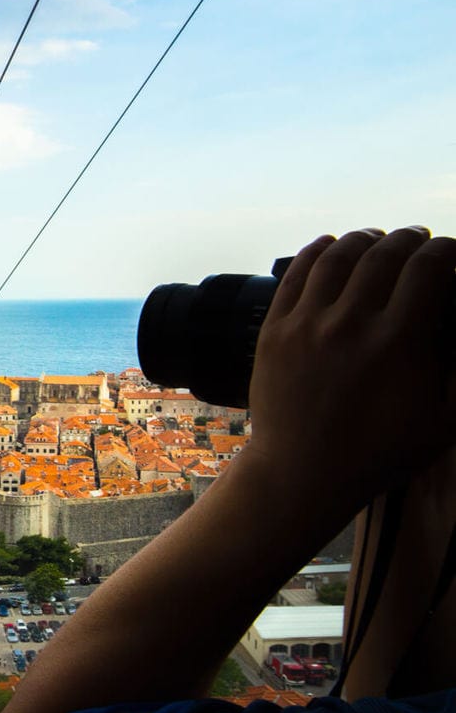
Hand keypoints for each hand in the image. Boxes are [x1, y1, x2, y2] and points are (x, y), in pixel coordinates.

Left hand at [245, 226, 455, 513]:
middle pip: (384, 255)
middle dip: (410, 240)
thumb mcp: (444, 421)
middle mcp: (350, 324)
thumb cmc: (378, 453)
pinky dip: (316, 252)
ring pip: (337, 257)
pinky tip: (330, 245)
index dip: (448, 250)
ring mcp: (307, 324)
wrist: (301, 473)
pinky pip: (295, 275)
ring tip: (378, 238)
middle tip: (421, 241)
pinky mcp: (274, 330)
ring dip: (363, 239)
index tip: (454, 253)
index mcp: (398, 342)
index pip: (429, 268)